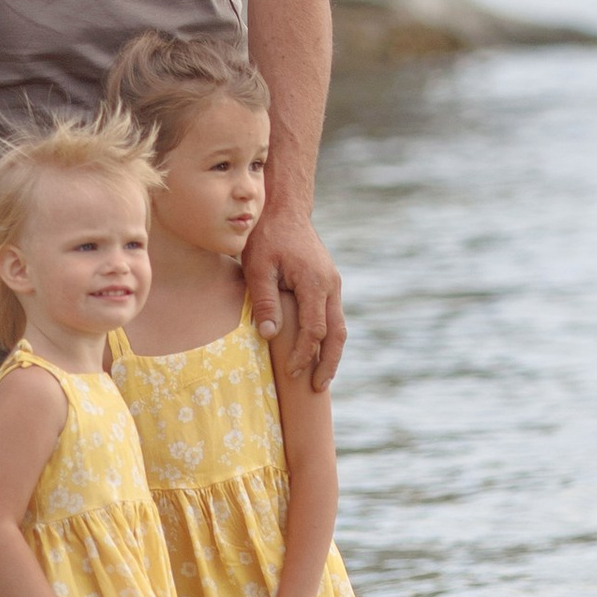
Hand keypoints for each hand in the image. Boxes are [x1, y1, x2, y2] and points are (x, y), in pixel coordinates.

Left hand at [244, 207, 344, 388]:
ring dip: (332, 353)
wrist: (284, 209)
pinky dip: (328, 337)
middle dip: (329, 363)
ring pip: (339, 325)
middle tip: (318, 388)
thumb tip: (270, 335)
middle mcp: (330, 285)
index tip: (290, 373)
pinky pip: (333, 315)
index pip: (314, 329)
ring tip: (322, 378)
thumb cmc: (267, 236)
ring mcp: (333, 283)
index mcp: (314, 282)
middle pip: (336, 333)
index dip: (303, 354)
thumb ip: (265, 301)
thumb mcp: (257, 266)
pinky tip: (317, 351)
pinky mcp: (328, 282)